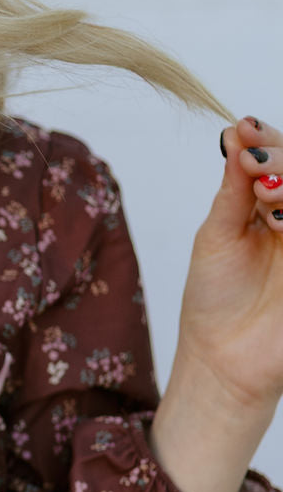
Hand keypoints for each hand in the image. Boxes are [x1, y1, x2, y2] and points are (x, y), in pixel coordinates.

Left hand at [149, 116, 282, 491]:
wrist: (224, 362)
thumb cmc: (215, 302)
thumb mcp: (215, 235)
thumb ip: (232, 188)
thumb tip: (234, 135)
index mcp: (271, 205)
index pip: (282, 156)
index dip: (267, 137)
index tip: (243, 129)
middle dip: (282, 158)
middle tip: (254, 163)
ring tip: (263, 193)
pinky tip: (277, 219)